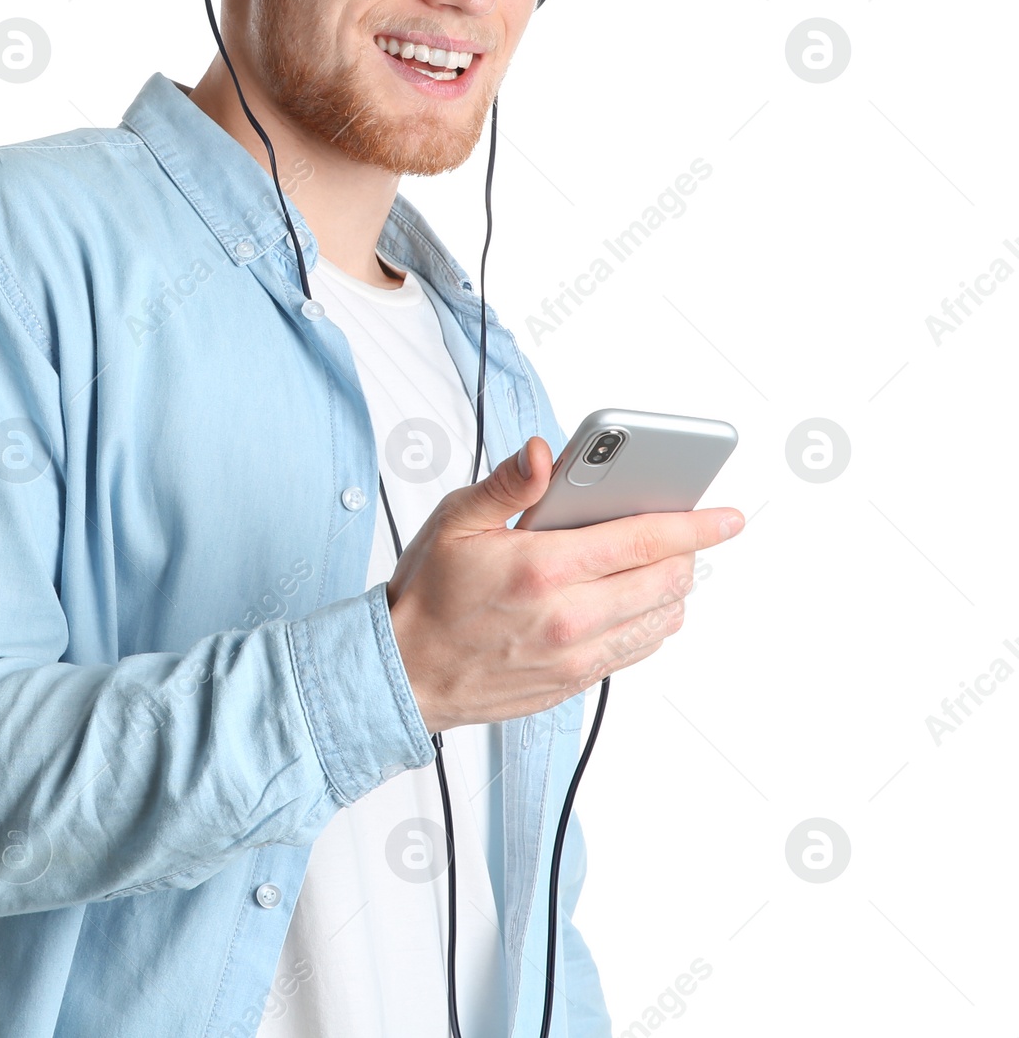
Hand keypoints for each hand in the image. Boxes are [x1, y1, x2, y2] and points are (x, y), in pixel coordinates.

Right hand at [385, 436, 743, 731]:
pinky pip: (638, 651)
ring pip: (660, 620)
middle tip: (683, 531)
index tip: (726, 516)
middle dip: (686, 551)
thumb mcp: (456, 521)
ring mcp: (575, 654)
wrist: (407, 671)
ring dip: (673, 588)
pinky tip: (639, 603)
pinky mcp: (575, 682)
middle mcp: (567, 616)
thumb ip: (507, 484)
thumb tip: (544, 451)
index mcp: (543, 567)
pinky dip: (653, 624)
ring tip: (661, 564)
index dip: (695, 524)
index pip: (644, 540)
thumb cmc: (429, 593)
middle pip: (666, 580)